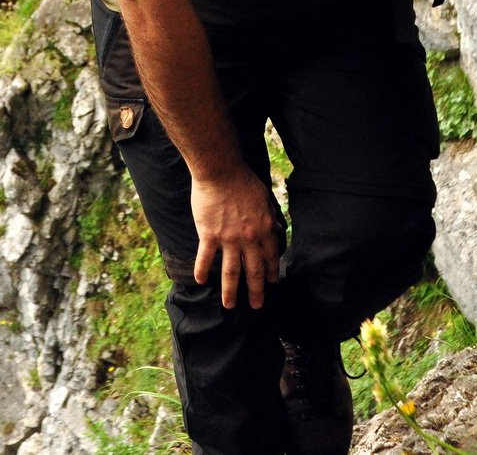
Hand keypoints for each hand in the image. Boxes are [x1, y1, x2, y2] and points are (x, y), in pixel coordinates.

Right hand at [190, 169, 281, 309]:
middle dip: (256, 290)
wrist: (220, 171)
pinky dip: (202, 270)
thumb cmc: (243, 180)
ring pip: (231, 271)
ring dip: (231, 291)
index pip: (270, 256)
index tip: (271, 282)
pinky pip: (205, 258)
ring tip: (229, 305)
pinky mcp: (209, 235)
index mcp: (264, 228)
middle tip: (257, 305)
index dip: (271, 271)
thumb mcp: (264, 198)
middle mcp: (248, 238)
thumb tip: (276, 228)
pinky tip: (200, 281)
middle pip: (254, 270)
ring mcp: (228, 239)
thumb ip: (269, 215)